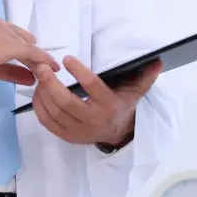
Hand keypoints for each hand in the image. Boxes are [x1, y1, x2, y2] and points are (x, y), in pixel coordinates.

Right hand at [0, 16, 60, 86]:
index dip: (33, 53)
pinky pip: (27, 52)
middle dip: (37, 57)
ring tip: (48, 76)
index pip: (19, 38)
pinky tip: (44, 71)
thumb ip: (9, 71)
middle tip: (45, 73)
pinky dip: (38, 61)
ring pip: (29, 47)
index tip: (43, 65)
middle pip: (27, 41)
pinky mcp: (2, 44)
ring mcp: (1, 33)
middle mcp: (0, 25)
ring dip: (40, 61)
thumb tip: (30, 78)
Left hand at [31, 55, 162, 144]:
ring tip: (40, 76)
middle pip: (66, 102)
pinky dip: (39, 106)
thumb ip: (144, 76)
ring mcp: (78, 131)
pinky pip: (47, 122)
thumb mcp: (135, 91)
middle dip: (51, 84)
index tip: (67, 59)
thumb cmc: (122, 106)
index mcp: (109, 106)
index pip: (92, 87)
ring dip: (43, 93)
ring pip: (54, 112)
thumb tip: (158, 62)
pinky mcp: (66, 137)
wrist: (117, 134)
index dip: (79, 72)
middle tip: (42, 67)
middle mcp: (93, 121)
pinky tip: (38, 92)